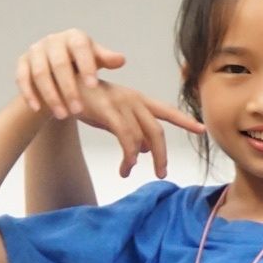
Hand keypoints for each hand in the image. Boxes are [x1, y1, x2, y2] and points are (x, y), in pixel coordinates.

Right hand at [14, 29, 201, 177]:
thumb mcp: (114, 116)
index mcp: (138, 100)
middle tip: (162, 173)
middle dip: (162, 154)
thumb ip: (131, 130)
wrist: (60, 88)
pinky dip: (129, 153)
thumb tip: (146, 149)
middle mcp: (134, 100)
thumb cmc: (89, 102)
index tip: (202, 130)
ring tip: (131, 172)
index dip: (185, 121)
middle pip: (157, 131)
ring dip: (139, 158)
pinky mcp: (107, 110)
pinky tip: (127, 165)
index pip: (168, 111)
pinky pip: (126, 136)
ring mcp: (121, 104)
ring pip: (142, 136)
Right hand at [16, 27, 121, 118]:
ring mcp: (35, 50)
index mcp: (74, 37)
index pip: (81, 48)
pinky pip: (22, 78)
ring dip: (51, 96)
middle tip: (78, 110)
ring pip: (40, 74)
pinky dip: (30, 94)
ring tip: (63, 115)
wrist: (59, 63)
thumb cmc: (83, 61)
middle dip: (69, 89)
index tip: (94, 86)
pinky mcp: (22, 62)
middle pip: (59, 64)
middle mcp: (53, 40)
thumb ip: (106, 59)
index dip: (87, 66)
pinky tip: (38, 109)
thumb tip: (120, 60)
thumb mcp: (96, 59)